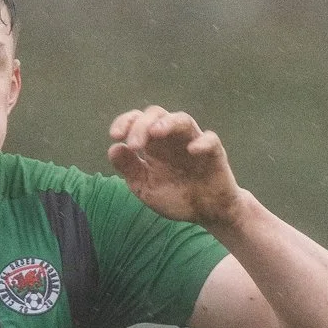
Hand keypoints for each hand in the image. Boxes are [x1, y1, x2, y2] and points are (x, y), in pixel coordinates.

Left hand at [107, 106, 243, 230]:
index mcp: (154, 145)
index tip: (115, 135)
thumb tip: (113, 148)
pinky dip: (202, 142)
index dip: (125, 122)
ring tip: (156, 132)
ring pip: (182, 120)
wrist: (206, 213)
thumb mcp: (145, 187)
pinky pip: (210, 140)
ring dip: (168, 123)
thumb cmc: (176, 197)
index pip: (138, 121)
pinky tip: (192, 150)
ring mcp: (193, 142)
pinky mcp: (214, 154)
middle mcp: (172, 139)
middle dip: (142, 125)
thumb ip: (129, 169)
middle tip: (135, 145)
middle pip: (157, 114)